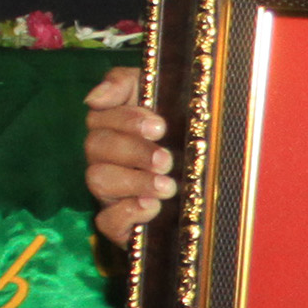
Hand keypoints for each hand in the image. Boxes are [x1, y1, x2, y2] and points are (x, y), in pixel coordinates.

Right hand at [82, 65, 171, 244]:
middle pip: (96, 147)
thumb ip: (125, 83)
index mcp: (112, 126)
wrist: (212, 181)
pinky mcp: (119, 224)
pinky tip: (152, 207)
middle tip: (166, 159)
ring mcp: (109, 191)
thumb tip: (94, 98)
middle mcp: (105, 157)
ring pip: (98, 181)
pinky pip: (106, 221)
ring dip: (134, 181)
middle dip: (133, 151)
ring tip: (167, 185)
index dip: (127, 120)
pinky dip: (127, 213)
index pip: (100, 117)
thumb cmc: (182, 129)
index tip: (160, 127)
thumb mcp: (159, 94)